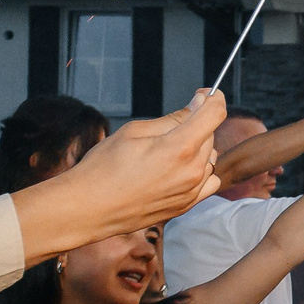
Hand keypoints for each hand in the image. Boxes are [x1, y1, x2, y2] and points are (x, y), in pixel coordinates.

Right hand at [12, 92, 224, 261]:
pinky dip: (199, 170)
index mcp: (180, 148)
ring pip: (209, 157)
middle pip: (210, 135)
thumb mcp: (134, 131)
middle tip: (166, 129)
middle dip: (195, 125)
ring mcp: (192, 191)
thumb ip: (172, 118)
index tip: (206, 94)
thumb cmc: (104, 168)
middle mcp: (192, 171)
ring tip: (165, 153)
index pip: (215, 114)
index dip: (213, 98)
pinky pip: (208, 180)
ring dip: (197, 149)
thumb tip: (197, 104)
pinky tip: (176, 170)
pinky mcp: (187, 205)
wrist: (89, 208)